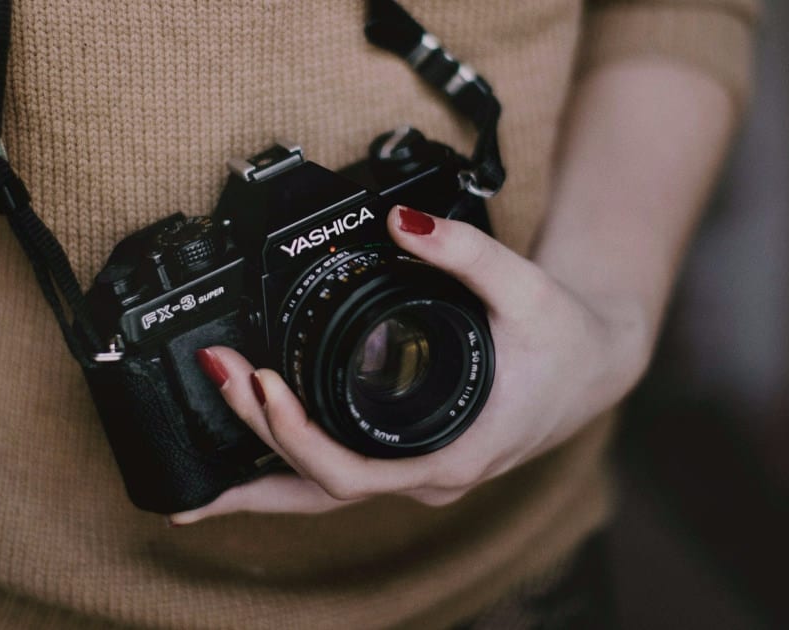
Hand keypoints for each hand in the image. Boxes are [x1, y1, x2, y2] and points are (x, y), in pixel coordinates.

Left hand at [171, 205, 650, 524]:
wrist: (594, 365)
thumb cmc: (565, 340)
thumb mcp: (527, 287)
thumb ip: (465, 252)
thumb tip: (402, 223)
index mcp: (454, 452)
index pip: (352, 473)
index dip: (296, 437)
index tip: (260, 385)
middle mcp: (428, 477)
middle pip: (321, 490)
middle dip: (257, 447)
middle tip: (217, 379)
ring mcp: (416, 475)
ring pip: (324, 497)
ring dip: (261, 480)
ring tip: (194, 486)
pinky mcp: (407, 460)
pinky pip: (338, 479)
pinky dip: (288, 471)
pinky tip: (248, 464)